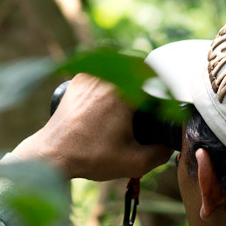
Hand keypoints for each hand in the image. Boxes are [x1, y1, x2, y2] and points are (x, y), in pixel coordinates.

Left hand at [13, 73, 173, 180]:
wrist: (53, 153)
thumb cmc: (90, 157)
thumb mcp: (133, 163)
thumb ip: (161, 154)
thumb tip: (172, 144)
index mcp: (122, 94)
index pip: (157, 75)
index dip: (167, 86)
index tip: (168, 100)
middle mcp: (106, 78)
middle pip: (140, 65)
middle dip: (150, 77)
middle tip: (154, 96)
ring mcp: (91, 75)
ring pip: (122, 62)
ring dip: (132, 73)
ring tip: (137, 93)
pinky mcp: (79, 78)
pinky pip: (105, 68)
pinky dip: (114, 75)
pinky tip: (116, 91)